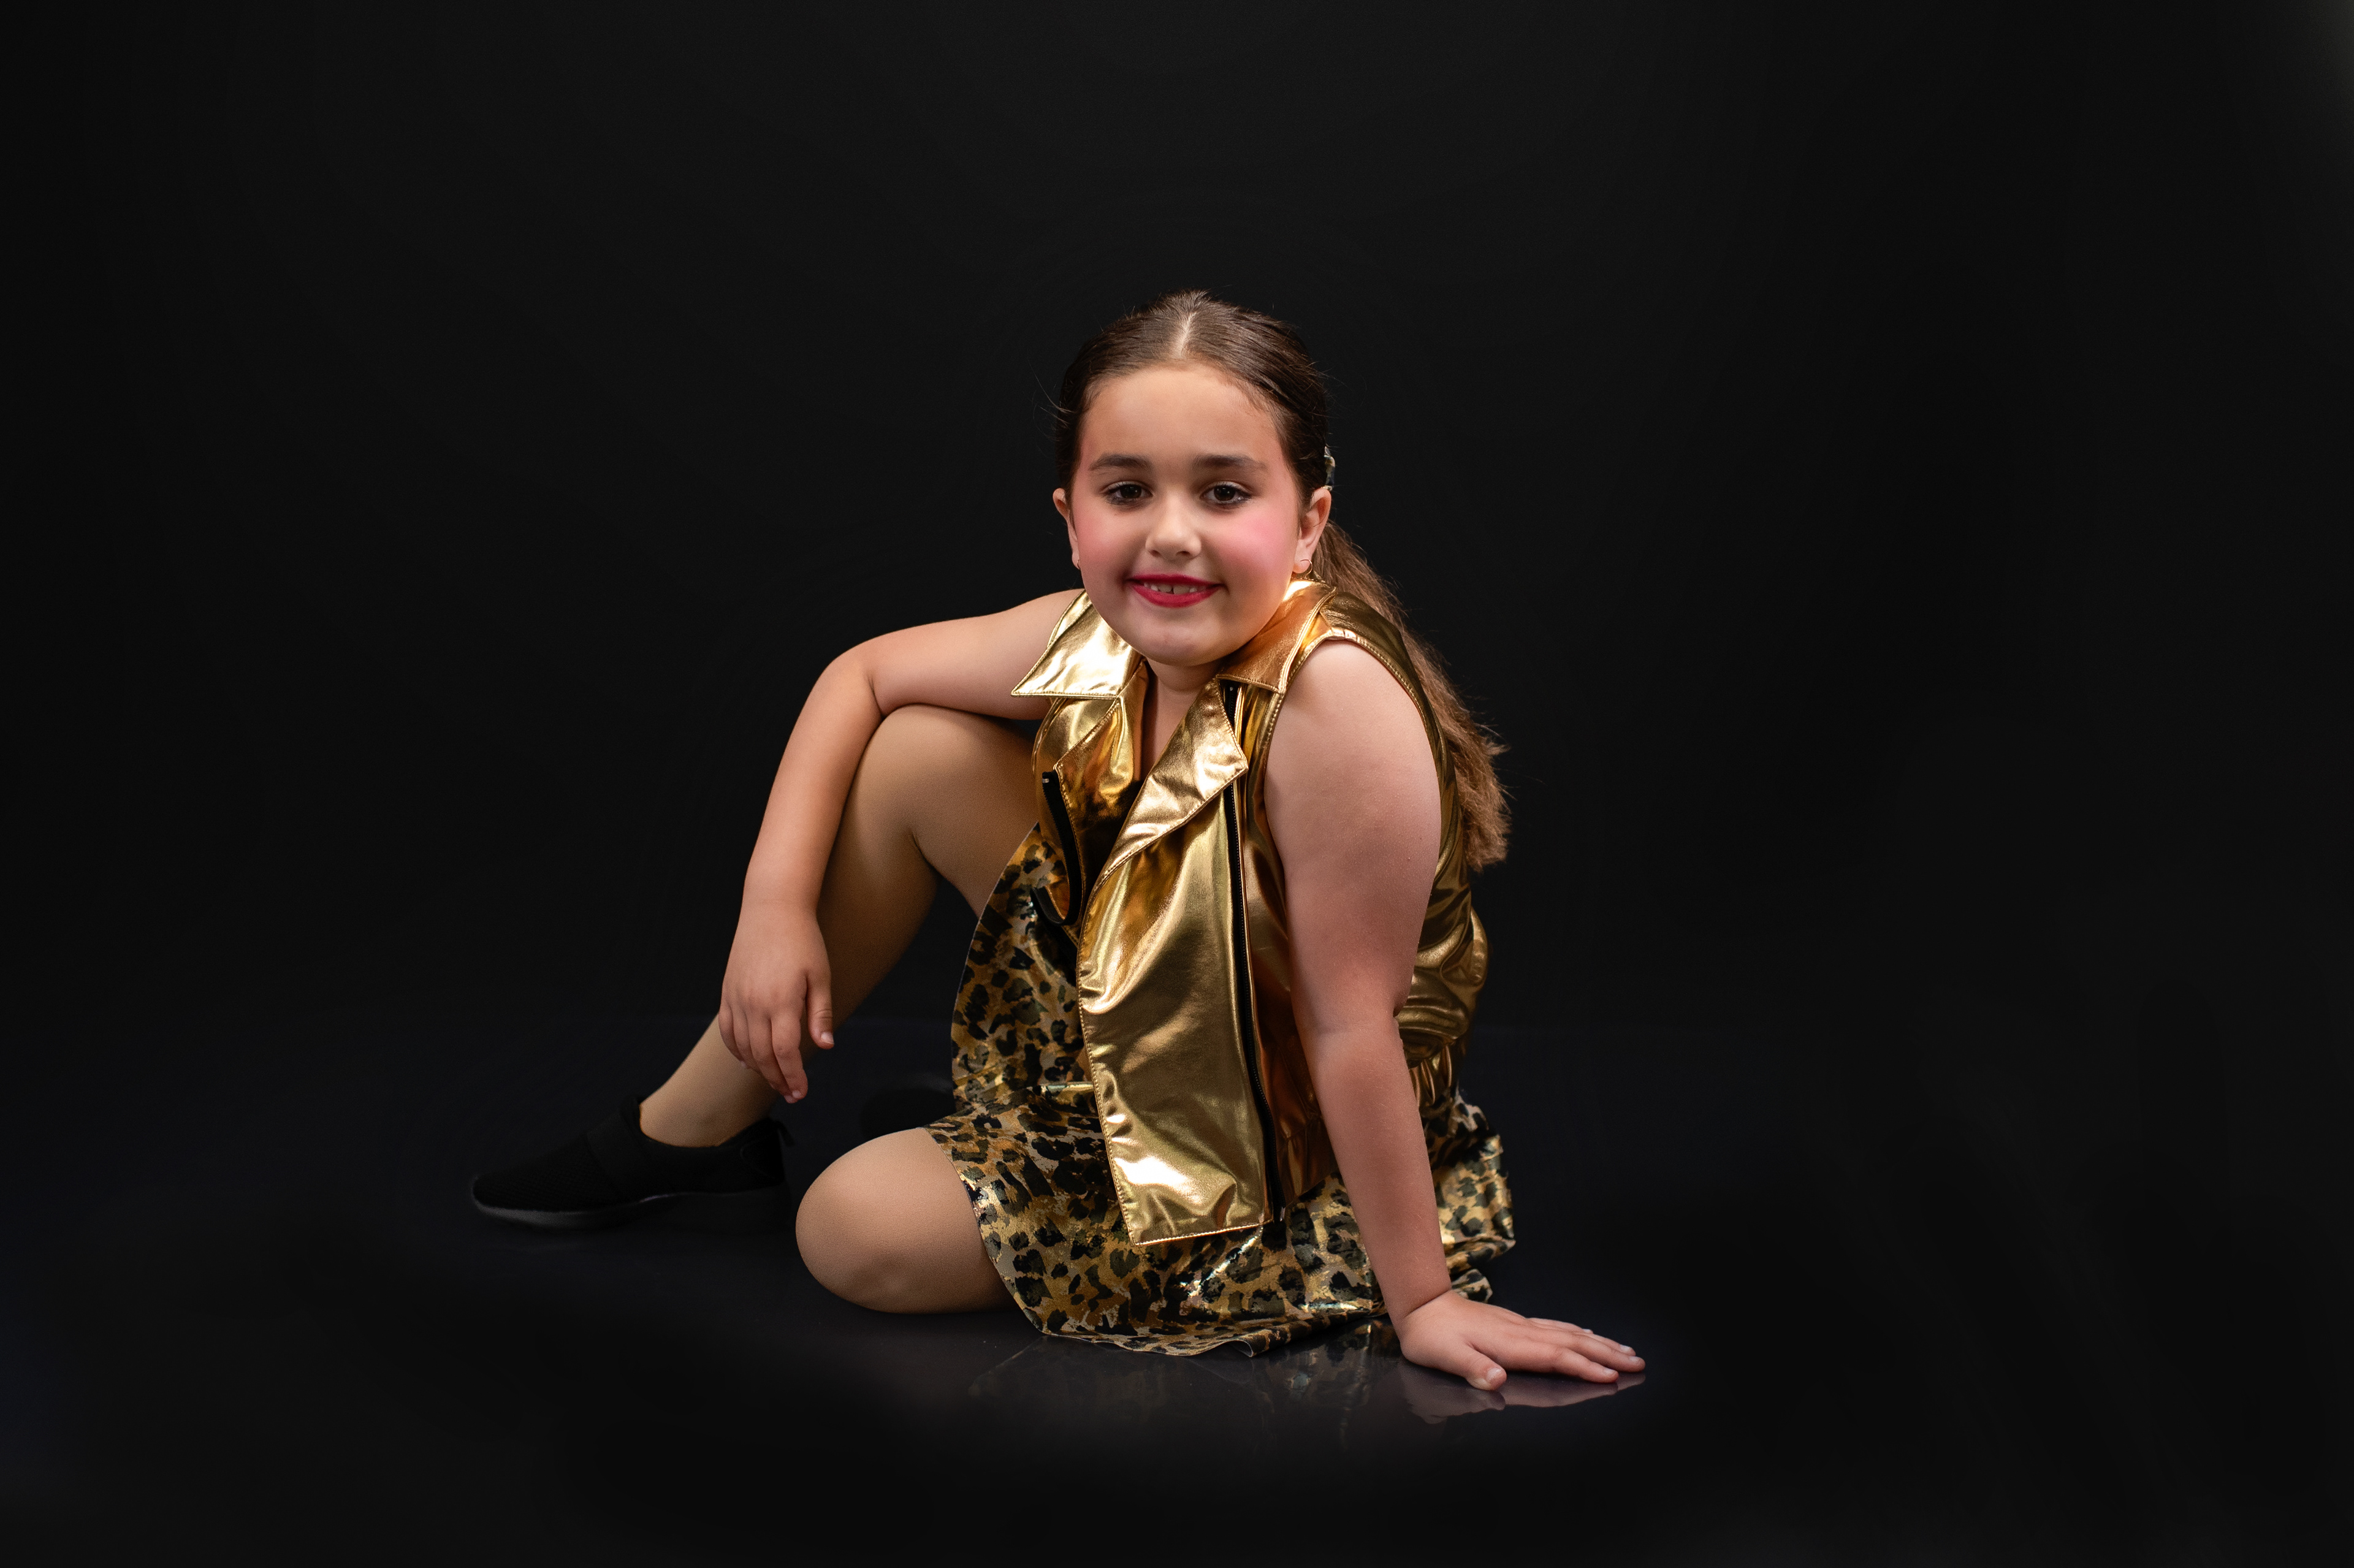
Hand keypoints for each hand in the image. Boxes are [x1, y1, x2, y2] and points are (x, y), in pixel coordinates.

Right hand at [717, 897, 834, 1101]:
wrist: (772, 909)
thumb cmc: (802, 940)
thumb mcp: (820, 975)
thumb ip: (820, 1013)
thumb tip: (825, 1046)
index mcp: (780, 1001)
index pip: (785, 1052)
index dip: (793, 1076)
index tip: (802, 1091)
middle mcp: (754, 1003)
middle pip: (762, 1055)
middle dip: (777, 1079)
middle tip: (791, 1093)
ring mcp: (737, 998)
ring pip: (743, 1047)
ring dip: (758, 1068)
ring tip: (775, 1080)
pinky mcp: (727, 992)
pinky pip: (727, 1031)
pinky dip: (736, 1050)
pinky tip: (748, 1060)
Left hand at [1395, 1290, 1644, 1388]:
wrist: (1422, 1305)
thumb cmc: (1432, 1336)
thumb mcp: (1444, 1357)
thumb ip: (1471, 1368)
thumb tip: (1496, 1380)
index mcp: (1509, 1344)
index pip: (1556, 1356)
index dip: (1585, 1367)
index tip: (1612, 1376)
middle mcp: (1521, 1332)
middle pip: (1572, 1343)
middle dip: (1607, 1354)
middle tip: (1638, 1364)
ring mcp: (1520, 1325)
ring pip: (1568, 1333)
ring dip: (1599, 1342)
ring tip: (1625, 1350)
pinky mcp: (1515, 1323)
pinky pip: (1555, 1327)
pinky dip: (1577, 1332)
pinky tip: (1586, 1333)